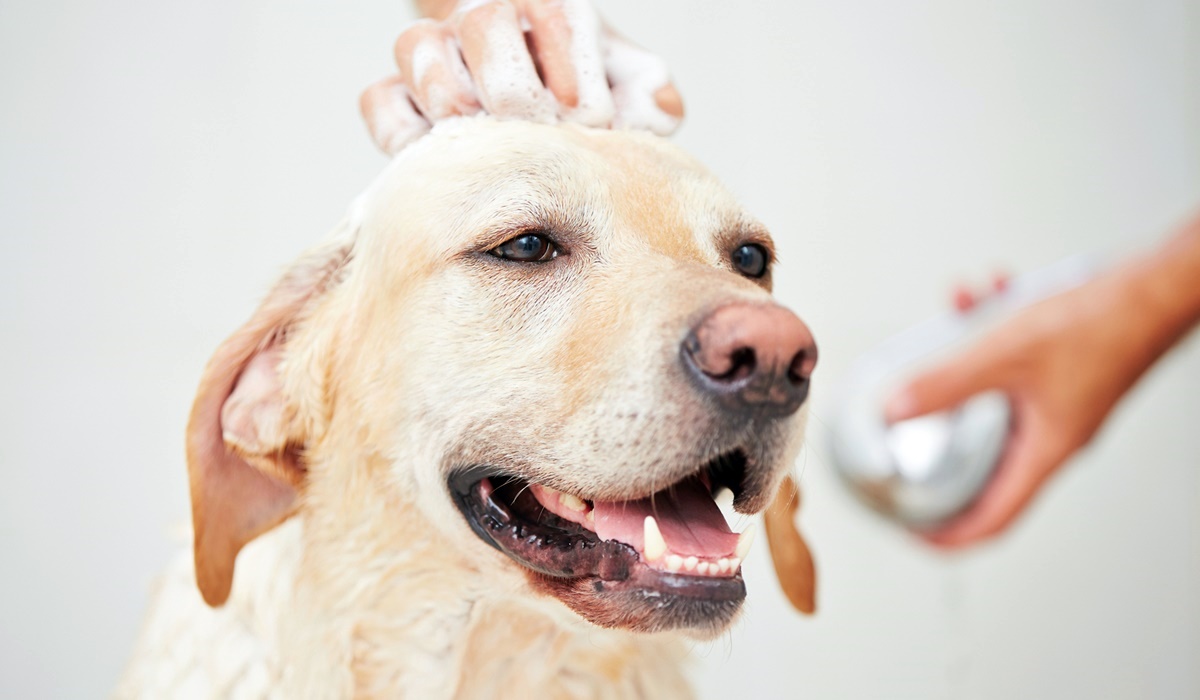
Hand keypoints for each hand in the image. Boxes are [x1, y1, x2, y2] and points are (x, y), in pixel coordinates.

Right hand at [360, 0, 683, 154]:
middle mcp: (484, 15)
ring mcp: (435, 50)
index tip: (591, 121)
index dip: (573, 72)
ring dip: (459, 104)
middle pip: (482, 21)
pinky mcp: (397, 96)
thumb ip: (651, 97)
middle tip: (539, 134)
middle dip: (517, 90)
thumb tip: (649, 115)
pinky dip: (406, 134)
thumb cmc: (594, 99)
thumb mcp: (634, 91)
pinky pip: (380, 102)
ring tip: (494, 145)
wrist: (545, 115)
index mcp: (548, 6)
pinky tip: (448, 160)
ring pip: (418, 47)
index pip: (554, 10)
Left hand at [886, 219, 1199, 547]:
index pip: (994, 518)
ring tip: (950, 315)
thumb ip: (947, 384)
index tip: (912, 531)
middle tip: (900, 435)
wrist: (1156, 286)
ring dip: (963, 358)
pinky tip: (980, 291)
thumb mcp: (1006, 355)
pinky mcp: (1057, 370)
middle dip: (939, 437)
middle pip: (983, 460)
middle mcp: (1051, 434)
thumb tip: (896, 409)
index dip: (950, 534)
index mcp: (1045, 451)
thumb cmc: (1103, 324)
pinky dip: (988, 328)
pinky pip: (1008, 359)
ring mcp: (1055, 403)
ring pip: (990, 394)